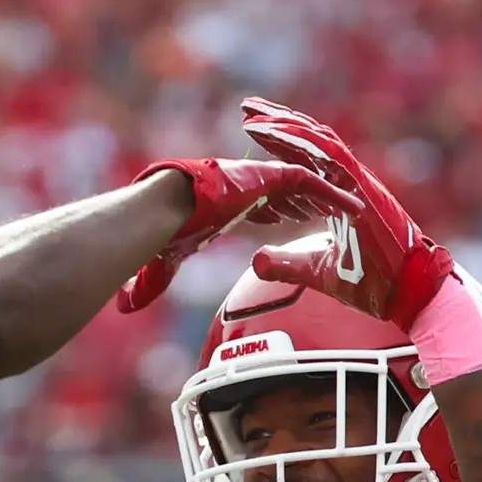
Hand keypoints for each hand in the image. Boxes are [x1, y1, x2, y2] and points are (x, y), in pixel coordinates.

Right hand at [117, 159, 365, 313]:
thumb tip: (122, 306)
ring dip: (333, 200)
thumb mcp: (161, 261)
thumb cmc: (161, 233)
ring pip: (309, 186)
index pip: (267, 202)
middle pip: (295, 192)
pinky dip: (334, 197)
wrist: (162, 211)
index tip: (301, 223)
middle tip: (341, 222)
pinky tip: (355, 211)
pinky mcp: (272, 175)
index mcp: (232, 200)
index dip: (286, 212)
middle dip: (318, 204)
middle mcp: (250, 185)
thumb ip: (149, 282)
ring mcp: (262, 177)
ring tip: (359, 218)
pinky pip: (314, 183)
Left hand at [238, 97, 455, 330]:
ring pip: (318, 140)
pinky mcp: (363, 187)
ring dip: (284, 124)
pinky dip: (302, 141)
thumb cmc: (373, 284)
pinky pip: (330, 155)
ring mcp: (357, 181)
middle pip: (310, 141)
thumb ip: (288, 264)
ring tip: (251, 113)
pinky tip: (276, 132)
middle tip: (245, 107)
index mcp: (340, 195)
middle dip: (277, 122)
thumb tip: (257, 260)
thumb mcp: (318, 273)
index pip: (306, 161)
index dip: (280, 144)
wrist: (407, 292)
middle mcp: (349, 182)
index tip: (251, 132)